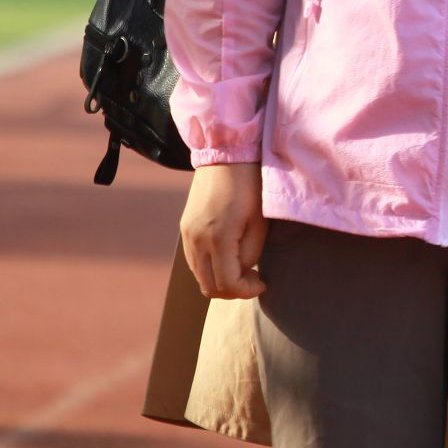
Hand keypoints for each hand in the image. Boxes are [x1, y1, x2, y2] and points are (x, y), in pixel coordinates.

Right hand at [180, 162, 266, 299]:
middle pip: (209, 287)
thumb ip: (250, 253)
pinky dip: (210, 268)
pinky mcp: (185, 229)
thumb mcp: (259, 222)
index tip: (263, 283)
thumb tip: (243, 272)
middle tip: (254, 278)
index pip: (227, 284)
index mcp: (218, 238)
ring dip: (221, 280)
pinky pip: (194, 262)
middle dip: (234, 290)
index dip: (246, 291)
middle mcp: (196, 240)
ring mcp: (187, 235)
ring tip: (243, 268)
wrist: (224, 156)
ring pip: (199, 277)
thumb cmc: (250, 186)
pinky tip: (228, 257)